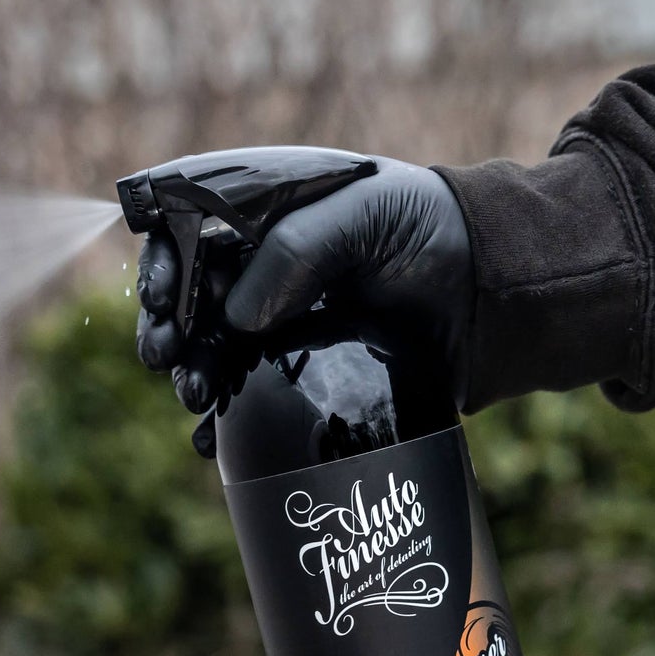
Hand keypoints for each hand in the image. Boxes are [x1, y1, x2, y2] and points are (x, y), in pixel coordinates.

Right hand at [134, 154, 474, 415]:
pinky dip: (223, 424)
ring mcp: (282, 325)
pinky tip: (209, 440)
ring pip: (212, 353)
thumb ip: (299, 250)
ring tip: (196, 395)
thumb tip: (236, 317)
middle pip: (191, 300)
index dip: (164, 263)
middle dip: (168, 329)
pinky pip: (249, 402)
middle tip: (165, 357)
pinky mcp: (306, 375)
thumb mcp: (366, 216)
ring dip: (191, 375)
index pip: (190, 231)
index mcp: (267, 215)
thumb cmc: (433, 230)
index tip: (161, 299)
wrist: (494, 291)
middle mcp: (265, 269)